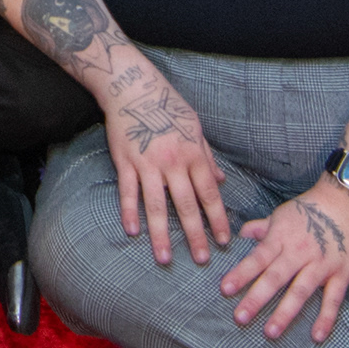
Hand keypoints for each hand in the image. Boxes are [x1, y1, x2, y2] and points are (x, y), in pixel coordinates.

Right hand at [105, 71, 230, 266]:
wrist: (134, 88)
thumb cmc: (168, 106)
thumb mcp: (196, 128)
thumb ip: (207, 158)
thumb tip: (221, 182)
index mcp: (193, 154)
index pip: (209, 194)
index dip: (217, 219)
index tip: (223, 241)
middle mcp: (173, 162)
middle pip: (185, 205)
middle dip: (195, 235)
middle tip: (201, 259)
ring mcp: (147, 164)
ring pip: (156, 206)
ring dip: (161, 234)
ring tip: (165, 258)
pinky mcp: (125, 162)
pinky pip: (128, 192)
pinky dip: (129, 212)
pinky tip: (133, 232)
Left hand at [223, 177, 348, 343]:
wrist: (348, 200)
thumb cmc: (312, 208)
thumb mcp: (283, 214)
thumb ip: (262, 227)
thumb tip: (241, 233)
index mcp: (281, 238)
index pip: (258, 258)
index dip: (242, 273)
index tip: (225, 289)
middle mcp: (299, 252)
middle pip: (275, 278)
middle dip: (256, 298)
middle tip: (240, 318)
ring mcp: (321, 264)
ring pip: (300, 291)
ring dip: (285, 312)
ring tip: (270, 332)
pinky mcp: (341, 273)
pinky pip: (333, 299)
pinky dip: (326, 317)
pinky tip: (317, 336)